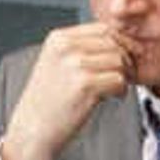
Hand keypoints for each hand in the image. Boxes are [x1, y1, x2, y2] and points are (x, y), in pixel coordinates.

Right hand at [0, 24, 135, 159]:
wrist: (33, 130)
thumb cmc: (50, 101)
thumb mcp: (58, 63)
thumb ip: (83, 48)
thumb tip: (120, 40)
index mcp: (59, 38)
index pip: (104, 29)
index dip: (120, 44)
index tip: (123, 60)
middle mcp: (66, 47)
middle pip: (114, 43)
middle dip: (125, 60)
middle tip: (123, 77)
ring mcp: (75, 64)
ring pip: (119, 60)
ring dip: (124, 76)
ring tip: (116, 88)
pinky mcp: (85, 85)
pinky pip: (119, 79)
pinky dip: (121, 90)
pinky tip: (113, 97)